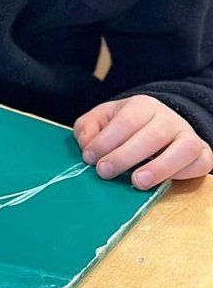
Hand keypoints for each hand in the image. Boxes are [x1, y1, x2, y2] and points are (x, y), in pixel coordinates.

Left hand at [73, 95, 212, 188]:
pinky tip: (164, 182)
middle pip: (152, 135)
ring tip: (138, 181)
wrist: (160, 126)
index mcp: (143, 106)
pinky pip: (200, 163)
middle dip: (125, 156)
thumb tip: (86, 143)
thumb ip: (88, 127)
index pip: (127, 121)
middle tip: (104, 172)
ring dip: (160, 168)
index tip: (90, 158)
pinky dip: (185, 173)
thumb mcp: (102, 119)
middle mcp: (168, 119)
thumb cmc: (126, 126)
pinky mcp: (201, 154)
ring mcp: (188, 136)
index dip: (106, 141)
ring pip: (183, 149)